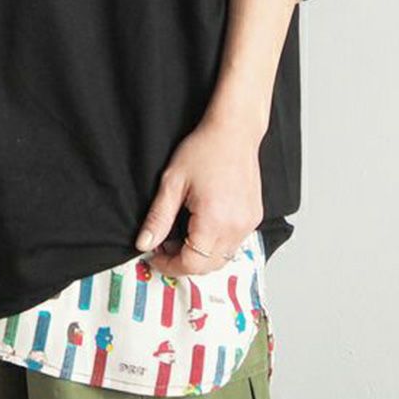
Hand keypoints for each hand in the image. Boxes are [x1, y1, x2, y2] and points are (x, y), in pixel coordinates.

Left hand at [135, 112, 265, 276]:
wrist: (234, 131)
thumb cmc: (205, 150)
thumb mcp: (172, 182)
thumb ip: (158, 217)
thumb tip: (144, 243)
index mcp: (214, 221)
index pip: (191, 264)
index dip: (169, 264)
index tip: (155, 255)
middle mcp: (236, 228)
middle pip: (207, 266)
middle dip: (183, 262)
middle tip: (165, 244)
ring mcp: (248, 224)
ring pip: (222, 258)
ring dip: (201, 255)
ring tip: (183, 234)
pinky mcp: (254, 218)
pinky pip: (234, 244)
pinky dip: (216, 244)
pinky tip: (203, 225)